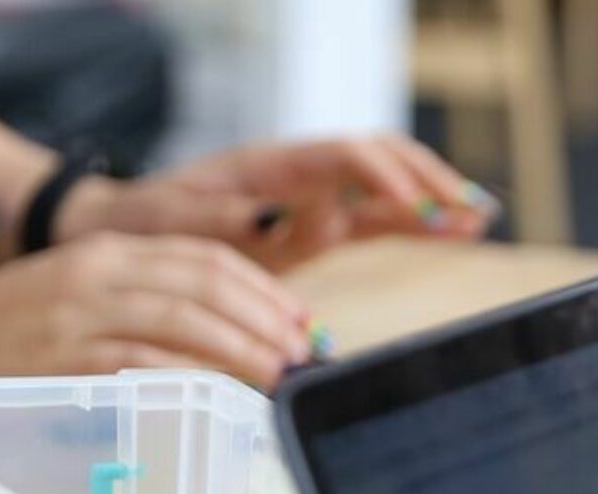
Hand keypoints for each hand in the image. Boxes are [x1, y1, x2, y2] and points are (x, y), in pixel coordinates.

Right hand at [0, 233, 314, 387]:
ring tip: (281, 374)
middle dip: (265, 316)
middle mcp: (99, 272)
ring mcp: (82, 314)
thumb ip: (143, 305)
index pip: (203, 255)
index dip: (261, 286)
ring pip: (185, 319)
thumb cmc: (7, 332)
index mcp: (106, 249)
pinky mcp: (67, 358)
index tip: (299, 318)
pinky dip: (193, 377)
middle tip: (303, 350)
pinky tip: (226, 396)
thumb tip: (218, 337)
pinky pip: (145, 363)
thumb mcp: (80, 297)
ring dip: (243, 348)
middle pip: (205, 281)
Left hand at [59, 136, 494, 272]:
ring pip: (385, 184)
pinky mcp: (314, 225)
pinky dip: (414, 220)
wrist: (119, 233)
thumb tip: (305, 215)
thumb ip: (240, 221)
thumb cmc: (144, 227)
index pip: (345, 156)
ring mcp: (309, 197)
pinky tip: (453, 228)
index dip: (385, 177)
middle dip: (427, 181)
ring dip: (432, 197)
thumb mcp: (180, 226)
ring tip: (478, 215)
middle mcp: (297, 174)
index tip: (415, 208)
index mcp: (267, 167)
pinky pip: (374, 216)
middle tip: (469, 210)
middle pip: (379, 158)